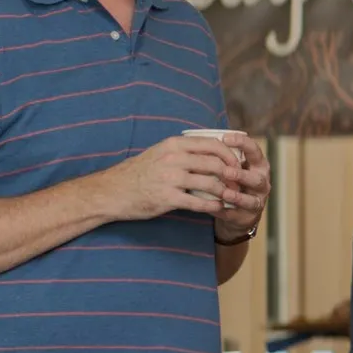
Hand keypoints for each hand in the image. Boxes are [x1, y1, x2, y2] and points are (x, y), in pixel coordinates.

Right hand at [98, 132, 266, 222]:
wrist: (112, 191)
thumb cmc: (140, 172)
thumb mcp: (161, 152)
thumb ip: (185, 150)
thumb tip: (213, 149)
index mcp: (174, 145)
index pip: (213, 144)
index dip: (230, 155)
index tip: (237, 164)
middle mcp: (174, 159)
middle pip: (215, 164)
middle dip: (232, 175)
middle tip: (239, 183)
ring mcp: (170, 179)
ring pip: (210, 183)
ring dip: (225, 191)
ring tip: (232, 196)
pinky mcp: (167, 198)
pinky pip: (198, 202)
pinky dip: (213, 206)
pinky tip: (219, 208)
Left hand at [212, 134, 270, 242]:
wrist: (236, 211)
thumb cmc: (231, 181)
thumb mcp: (230, 166)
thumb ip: (221, 155)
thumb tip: (196, 136)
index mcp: (257, 165)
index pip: (254, 150)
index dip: (242, 143)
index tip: (225, 138)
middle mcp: (262, 181)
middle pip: (257, 177)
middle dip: (242, 175)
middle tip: (226, 171)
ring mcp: (257, 200)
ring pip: (251, 199)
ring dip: (237, 196)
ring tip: (224, 193)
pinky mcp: (248, 216)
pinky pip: (239, 214)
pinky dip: (228, 211)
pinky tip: (216, 208)